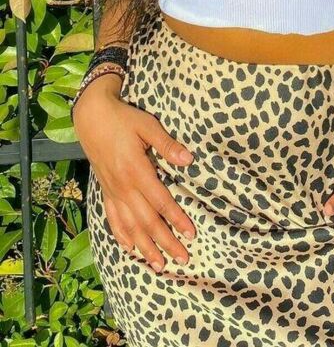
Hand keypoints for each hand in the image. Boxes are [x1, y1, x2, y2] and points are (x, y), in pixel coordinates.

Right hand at [73, 74, 196, 273]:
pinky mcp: (105, 191)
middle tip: (183, 258)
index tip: (191, 233)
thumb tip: (188, 159)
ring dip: (145, 247)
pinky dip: (122, 236)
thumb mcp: (147, 125)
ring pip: (130, 226)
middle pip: (147, 221)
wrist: (92, 117)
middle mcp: (123, 186)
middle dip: (166, 242)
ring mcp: (112, 191)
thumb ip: (167, 144)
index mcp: (136, 170)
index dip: (176, 219)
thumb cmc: (123, 119)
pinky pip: (112, 219)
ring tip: (159, 265)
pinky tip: (130, 249)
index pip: (161, 201)